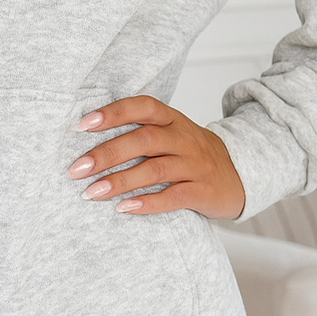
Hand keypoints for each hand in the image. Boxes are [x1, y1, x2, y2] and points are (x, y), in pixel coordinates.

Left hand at [66, 96, 245, 218]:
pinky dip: (147, 203)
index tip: (82, 125)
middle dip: (106, 154)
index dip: (113, 113)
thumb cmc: (190, 153)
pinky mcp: (202, 192)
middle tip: (76, 169)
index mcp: (172, 119)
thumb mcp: (171, 133)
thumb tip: (86, 137)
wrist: (240, 174)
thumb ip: (139, 131)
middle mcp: (183, 138)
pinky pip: (173, 197)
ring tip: (91, 192)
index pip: (142, 107)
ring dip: (119, 182)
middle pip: (143, 140)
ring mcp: (195, 165)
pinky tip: (123, 208)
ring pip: (155, 170)